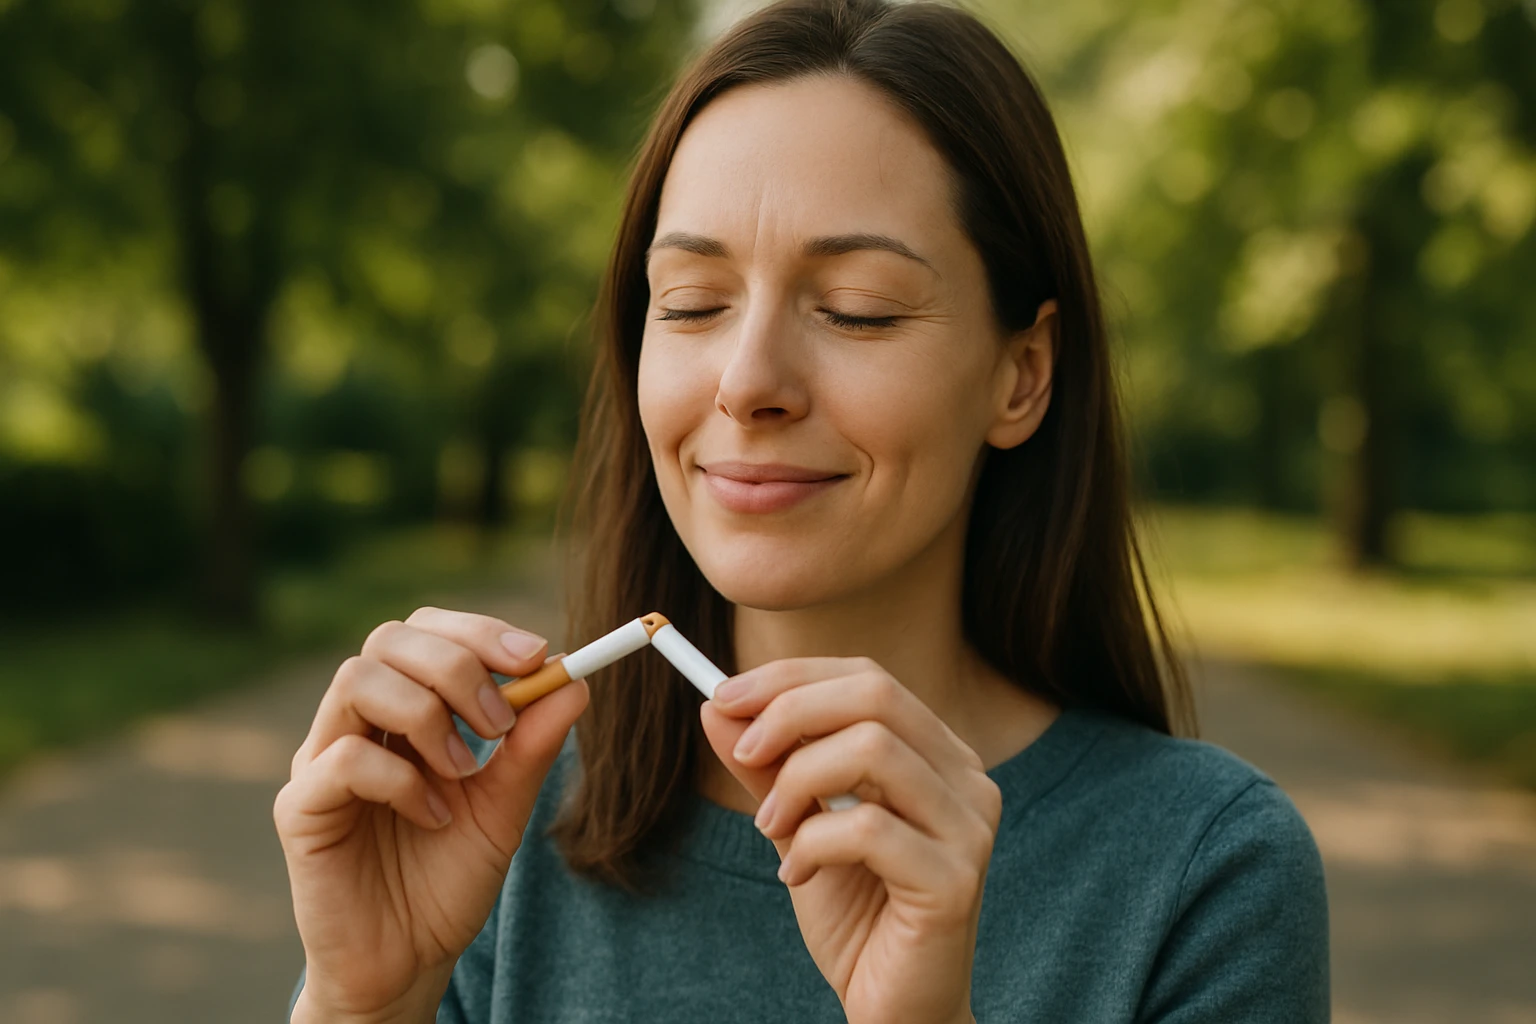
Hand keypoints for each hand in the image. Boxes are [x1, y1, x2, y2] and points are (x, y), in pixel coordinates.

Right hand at [274, 607, 588, 1020]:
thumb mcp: (505, 807)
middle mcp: (356, 723)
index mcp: (403, 710)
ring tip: (465, 772)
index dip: (479, 632)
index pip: (426, 631)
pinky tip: (432, 816)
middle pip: (389, 639)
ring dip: (427, 715)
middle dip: (458, 664)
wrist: (408, 962)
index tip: (537, 656)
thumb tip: (575, 683)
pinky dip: (401, 779)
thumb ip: (532, 746)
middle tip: (501, 722)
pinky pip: (343, 758)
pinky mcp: (300, 808)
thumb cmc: (447, 879)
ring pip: (357, 679)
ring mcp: (321, 760)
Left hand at [700, 657, 998, 1023]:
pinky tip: (794, 874)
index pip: (868, 678)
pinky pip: (867, 828)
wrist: (891, 1010)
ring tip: (770, 828)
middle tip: (742, 753)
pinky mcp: (955, 880)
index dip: (792, 678)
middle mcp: (968, 779)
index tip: (724, 695)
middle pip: (876, 695)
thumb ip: (768, 768)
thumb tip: (717, 706)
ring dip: (797, 781)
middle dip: (790, 712)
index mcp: (939, 755)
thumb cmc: (856, 915)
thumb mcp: (799, 824)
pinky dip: (811, 843)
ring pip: (872, 749)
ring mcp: (970, 828)